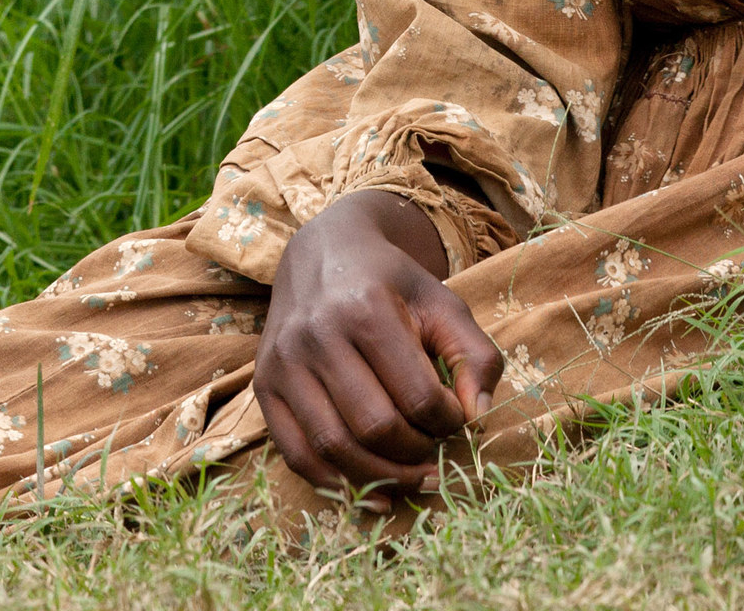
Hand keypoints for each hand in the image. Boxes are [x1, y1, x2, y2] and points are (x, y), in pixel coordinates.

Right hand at [253, 188, 505, 499]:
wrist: (324, 252)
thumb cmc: (392, 284)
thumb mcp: (444, 303)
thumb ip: (475, 355)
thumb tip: (478, 416)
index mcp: (366, 310)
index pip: (418, 395)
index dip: (448, 422)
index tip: (456, 419)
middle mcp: (317, 335)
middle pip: (374, 427)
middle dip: (415, 453)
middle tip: (433, 452)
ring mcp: (284, 362)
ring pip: (332, 446)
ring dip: (380, 477)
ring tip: (410, 476)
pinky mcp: (264, 385)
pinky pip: (296, 453)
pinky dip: (334, 483)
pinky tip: (371, 491)